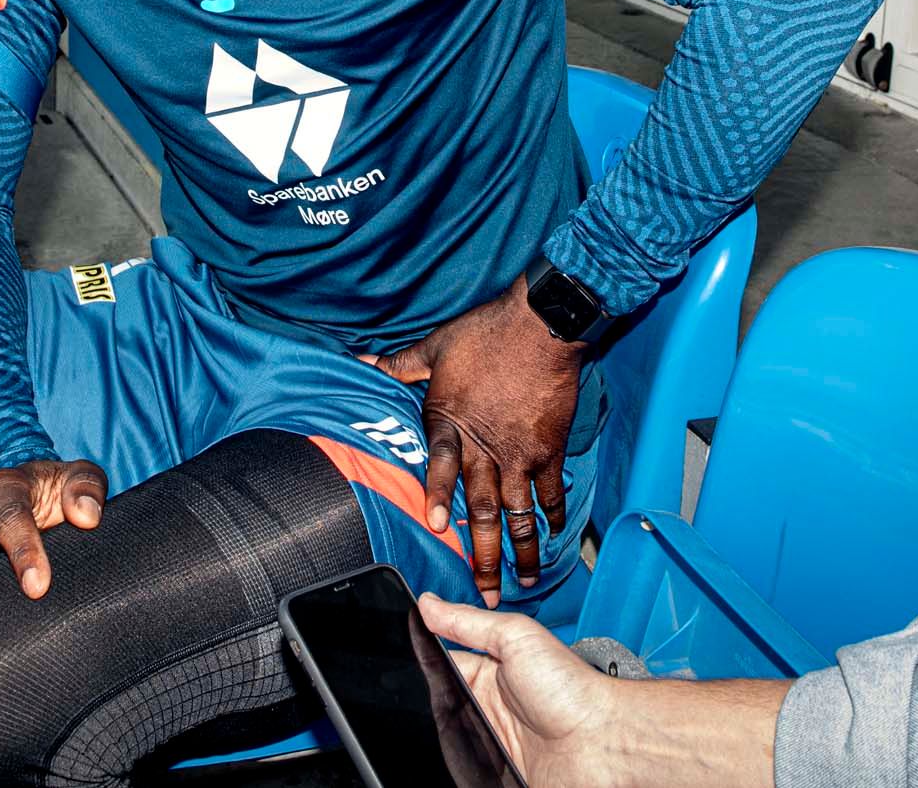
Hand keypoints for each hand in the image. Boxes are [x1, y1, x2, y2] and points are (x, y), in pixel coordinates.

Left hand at [364, 280, 583, 603]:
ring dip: (520, 550)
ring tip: (524, 581)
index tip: (434, 530)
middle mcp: (485, 447)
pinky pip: (550, 491)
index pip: (438, 468)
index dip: (435, 498)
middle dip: (482, 555)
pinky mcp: (549, 449)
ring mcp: (520, 453)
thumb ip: (402, 364)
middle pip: (481, 509)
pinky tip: (554, 534)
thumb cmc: (487, 332)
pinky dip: (553, 514)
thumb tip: (363, 362)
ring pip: (518, 513)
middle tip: (484, 593)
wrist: (542, 325)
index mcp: (451, 423)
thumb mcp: (436, 345)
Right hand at [422, 595, 788, 787]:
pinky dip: (451, 763)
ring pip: (441, 740)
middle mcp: (484, 708)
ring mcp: (488, 744)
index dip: (417, 658)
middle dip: (418, 700)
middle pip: (434, 704)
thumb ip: (469, 623)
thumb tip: (427, 602)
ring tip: (425, 726)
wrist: (603, 742)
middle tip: (400, 694)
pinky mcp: (491, 774)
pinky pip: (460, 769)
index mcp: (487, 673)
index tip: (389, 647)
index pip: (438, 663)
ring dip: (436, 733)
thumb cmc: (573, 688)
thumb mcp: (517, 639)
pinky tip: (451, 752)